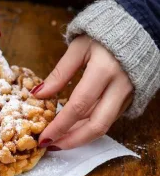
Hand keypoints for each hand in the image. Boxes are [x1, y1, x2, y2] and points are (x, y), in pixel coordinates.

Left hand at [32, 35, 132, 150]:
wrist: (136, 30)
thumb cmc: (102, 36)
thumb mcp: (78, 48)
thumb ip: (59, 73)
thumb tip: (38, 94)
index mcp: (104, 71)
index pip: (79, 106)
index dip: (60, 125)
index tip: (44, 137)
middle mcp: (120, 87)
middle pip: (97, 125)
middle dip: (73, 140)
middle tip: (53, 145)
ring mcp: (127, 95)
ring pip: (104, 125)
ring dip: (80, 136)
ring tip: (59, 139)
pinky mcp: (129, 98)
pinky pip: (109, 118)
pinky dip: (90, 126)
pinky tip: (75, 128)